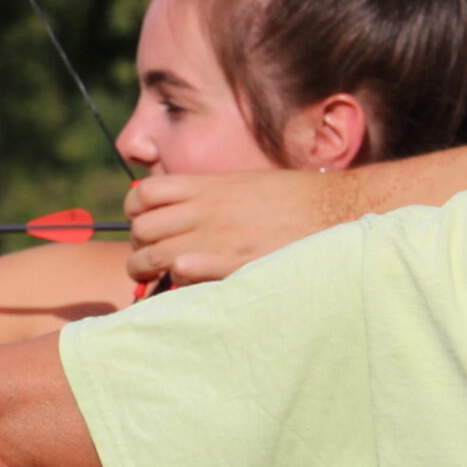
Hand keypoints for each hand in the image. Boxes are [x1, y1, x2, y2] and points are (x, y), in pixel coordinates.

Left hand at [125, 169, 355, 287]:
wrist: (332, 211)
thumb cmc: (292, 199)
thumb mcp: (244, 183)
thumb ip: (210, 194)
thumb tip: (183, 204)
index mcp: (207, 186)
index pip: (144, 193)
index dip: (134, 211)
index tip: (143, 223)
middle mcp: (205, 210)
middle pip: (141, 228)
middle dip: (137, 245)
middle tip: (147, 257)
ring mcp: (216, 237)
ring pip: (152, 254)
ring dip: (146, 268)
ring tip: (154, 278)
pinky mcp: (231, 264)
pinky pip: (181, 271)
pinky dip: (174, 279)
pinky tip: (186, 283)